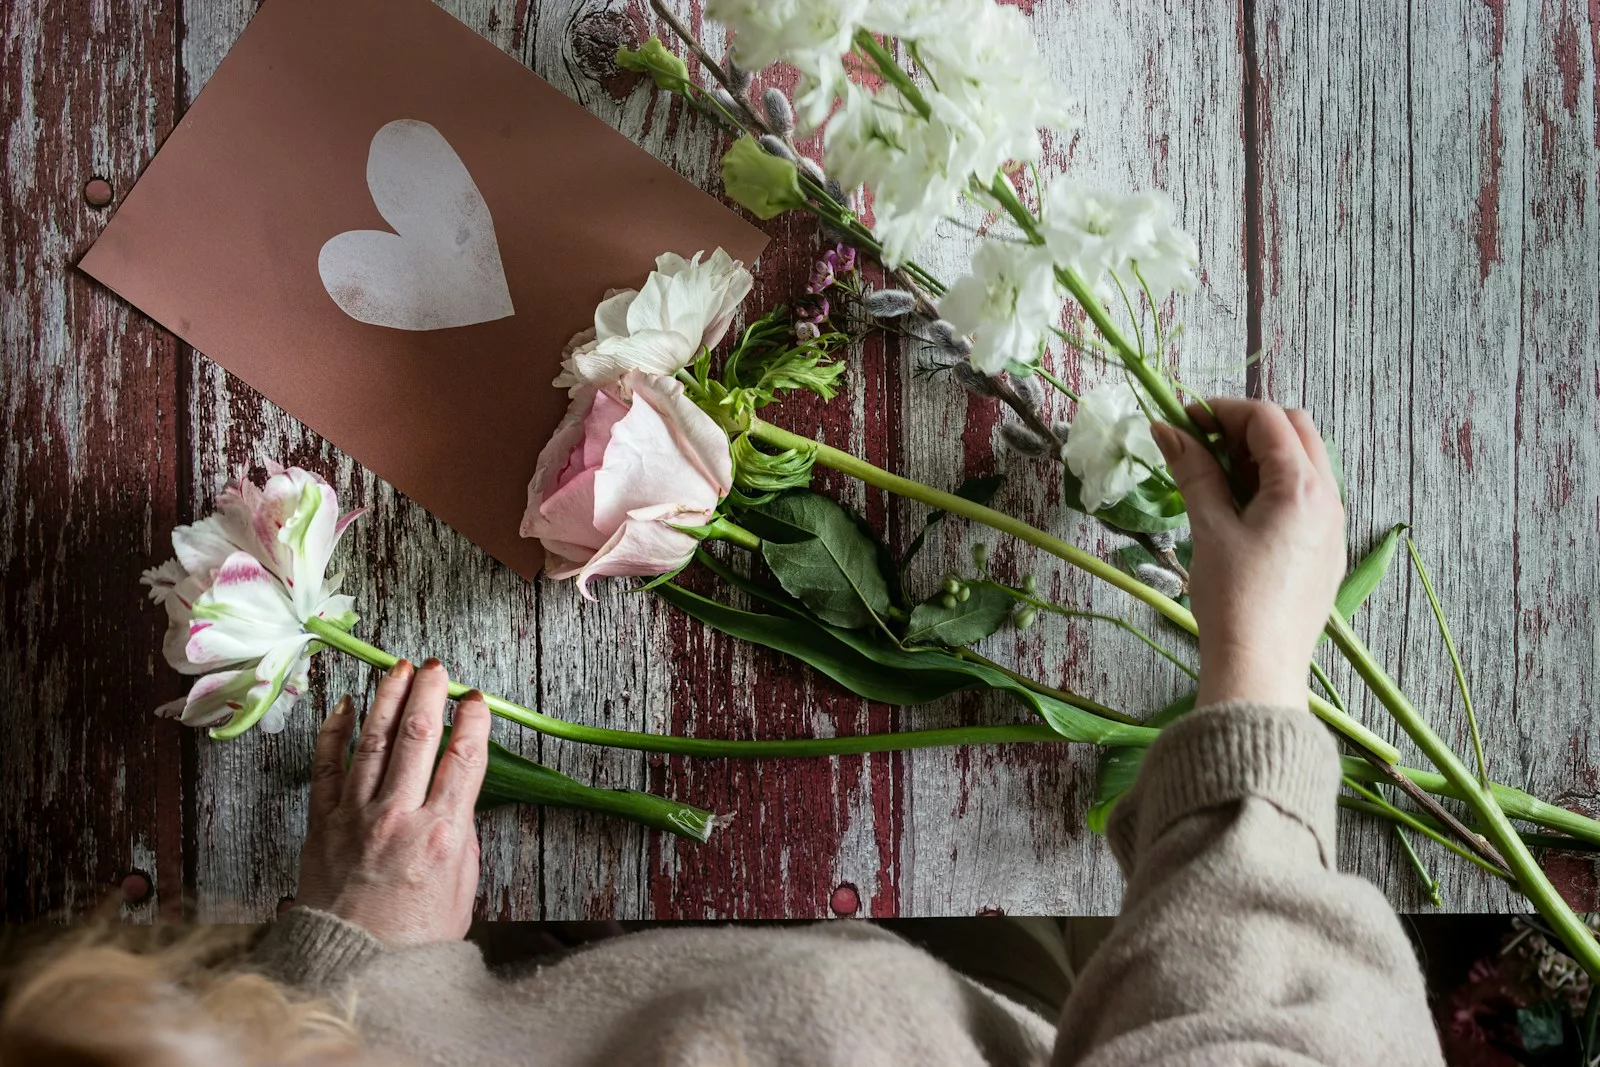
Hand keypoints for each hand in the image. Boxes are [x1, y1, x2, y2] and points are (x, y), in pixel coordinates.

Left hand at [295, 659, 490, 946]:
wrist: (352, 968)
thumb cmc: (413, 939)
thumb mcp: (460, 888)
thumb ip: (460, 835)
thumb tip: (455, 797)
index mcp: (441, 834)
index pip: (463, 758)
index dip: (473, 721)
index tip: (477, 700)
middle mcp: (397, 817)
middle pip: (418, 736)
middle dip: (430, 693)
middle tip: (438, 668)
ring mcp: (355, 817)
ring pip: (373, 740)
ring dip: (388, 698)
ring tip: (399, 668)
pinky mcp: (321, 824)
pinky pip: (326, 767)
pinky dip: (334, 732)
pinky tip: (344, 707)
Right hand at [1151, 399, 1344, 709]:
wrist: (1259, 667)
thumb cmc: (1233, 597)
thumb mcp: (1208, 528)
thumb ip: (1193, 472)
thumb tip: (1167, 430)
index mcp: (1302, 487)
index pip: (1268, 419)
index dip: (1223, 410)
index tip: (1184, 420)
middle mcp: (1329, 498)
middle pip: (1295, 431)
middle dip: (1248, 427)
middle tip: (1203, 444)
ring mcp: (1333, 525)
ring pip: (1305, 463)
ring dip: (1262, 455)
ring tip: (1217, 477)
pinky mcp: (1327, 550)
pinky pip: (1308, 496)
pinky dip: (1275, 485)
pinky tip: (1241, 510)